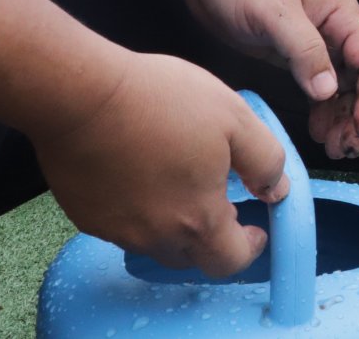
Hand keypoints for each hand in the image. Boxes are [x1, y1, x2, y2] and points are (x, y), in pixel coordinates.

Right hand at [32, 51, 288, 277]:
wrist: (82, 96)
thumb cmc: (163, 101)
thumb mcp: (236, 119)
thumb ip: (265, 161)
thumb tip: (276, 190)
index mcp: (197, 220)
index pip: (229, 263)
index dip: (248, 248)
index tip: (255, 226)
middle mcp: (154, 237)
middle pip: (193, 256)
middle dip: (214, 236)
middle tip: (219, 198)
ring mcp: (116, 230)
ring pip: (156, 242)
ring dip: (175, 223)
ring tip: (180, 180)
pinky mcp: (86, 216)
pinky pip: (123, 226)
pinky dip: (140, 210)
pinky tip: (141, 173)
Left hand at [180, 0, 358, 160]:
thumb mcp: (274, 12)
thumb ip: (303, 51)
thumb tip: (328, 92)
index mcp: (340, 14)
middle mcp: (334, 30)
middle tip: (348, 149)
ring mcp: (313, 44)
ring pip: (340, 87)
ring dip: (342, 117)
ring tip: (336, 148)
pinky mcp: (290, 54)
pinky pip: (316, 87)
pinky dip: (321, 111)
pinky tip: (318, 131)